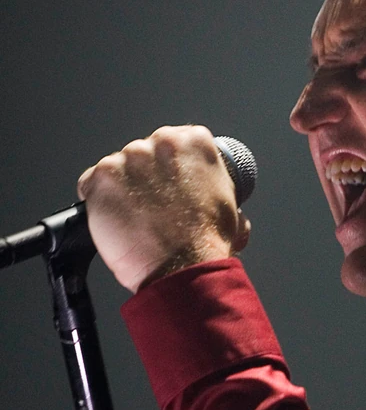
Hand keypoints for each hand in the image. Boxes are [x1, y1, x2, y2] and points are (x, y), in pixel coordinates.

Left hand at [77, 125, 250, 292]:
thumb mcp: (229, 205)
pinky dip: (99, 200)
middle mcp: (162, 142)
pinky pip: (91, 183)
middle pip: (144, 152)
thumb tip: (215, 194)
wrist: (183, 269)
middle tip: (154, 204)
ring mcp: (130, 158)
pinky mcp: (102, 178)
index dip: (170, 166)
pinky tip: (118, 219)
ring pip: (118, 168)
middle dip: (146, 176)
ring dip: (123, 188)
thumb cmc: (206, 242)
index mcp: (195, 142)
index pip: (175, 140)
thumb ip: (217, 185)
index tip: (170, 183)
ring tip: (137, 216)